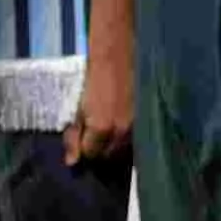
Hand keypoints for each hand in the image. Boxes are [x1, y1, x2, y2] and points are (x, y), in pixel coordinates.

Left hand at [66, 45, 133, 165]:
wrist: (120, 57)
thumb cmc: (95, 79)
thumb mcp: (80, 107)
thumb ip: (74, 135)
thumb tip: (71, 163)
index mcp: (103, 128)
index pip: (92, 155)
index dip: (84, 149)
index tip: (82, 139)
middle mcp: (123, 133)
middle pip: (110, 158)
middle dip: (99, 151)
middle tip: (93, 137)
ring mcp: (139, 129)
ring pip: (126, 153)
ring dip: (115, 147)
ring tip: (108, 132)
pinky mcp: (150, 123)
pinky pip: (138, 142)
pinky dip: (129, 141)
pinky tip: (122, 129)